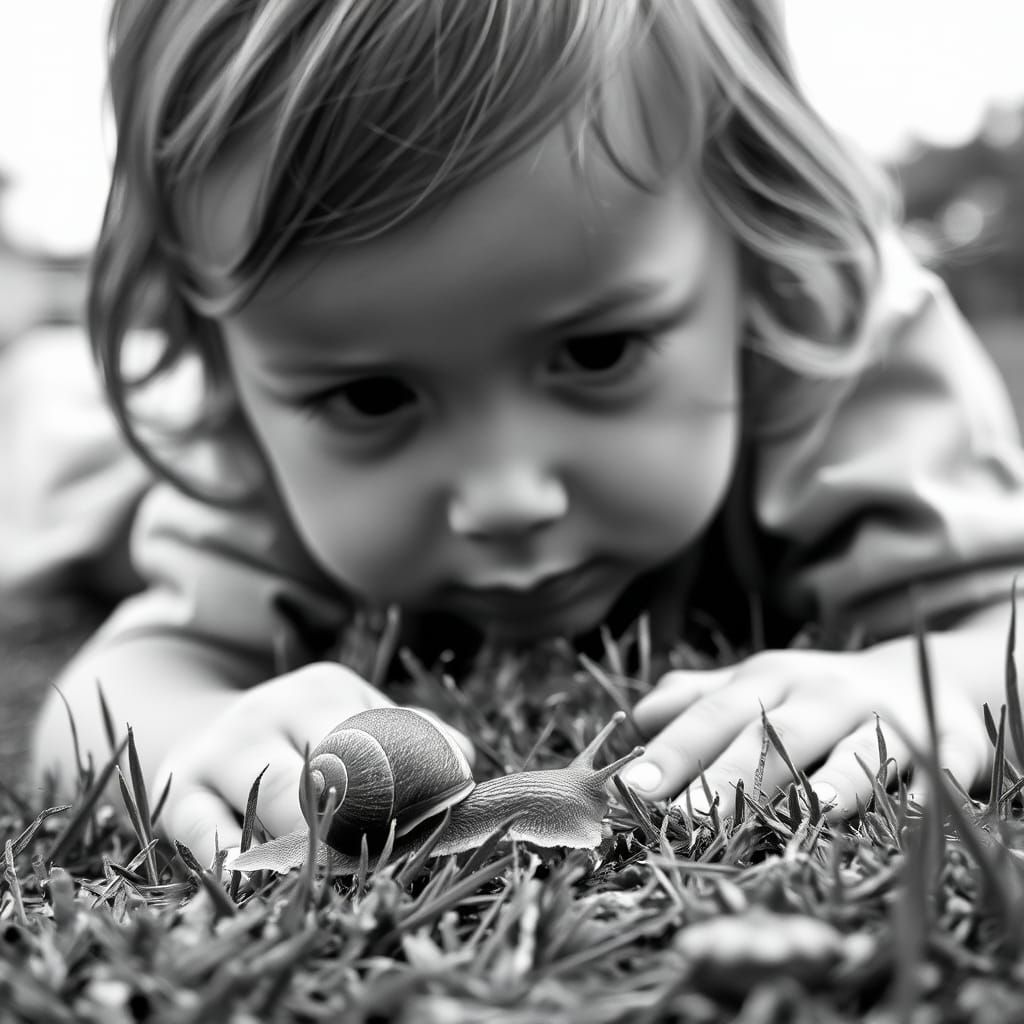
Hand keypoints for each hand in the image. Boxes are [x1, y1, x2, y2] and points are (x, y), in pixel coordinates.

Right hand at [154, 662, 472, 865]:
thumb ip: (413, 736)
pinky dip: (248, 863)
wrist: (202, 731)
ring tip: (343, 871)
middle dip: (369, 816)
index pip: (384, 738)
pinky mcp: (181, 794)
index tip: (436, 822)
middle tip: (392, 851)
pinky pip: (215, 838)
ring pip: (283, 803)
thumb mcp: (352, 717)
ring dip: (319, 846)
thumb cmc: (300, 736)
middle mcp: (271, 708)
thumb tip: (465, 763)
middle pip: (336, 768)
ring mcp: (222, 749)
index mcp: (325, 689)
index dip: (413, 787)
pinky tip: (271, 875)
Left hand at [621, 637, 992, 818]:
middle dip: (731, 777)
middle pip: (775, 736)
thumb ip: (695, 699)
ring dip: (832, 784)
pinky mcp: (950, 745)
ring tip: (802, 816)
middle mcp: (824, 694)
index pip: (713, 715)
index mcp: (770, 680)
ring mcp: (888, 718)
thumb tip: (631, 720)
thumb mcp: (757, 685)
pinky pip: (940, 770)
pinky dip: (926, 790)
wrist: (925, 672)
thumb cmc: (815, 694)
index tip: (631, 790)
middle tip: (688, 819)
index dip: (673, 751)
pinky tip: (906, 815)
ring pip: (858, 753)